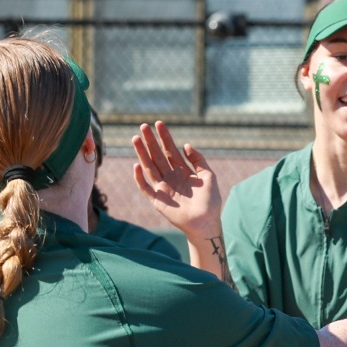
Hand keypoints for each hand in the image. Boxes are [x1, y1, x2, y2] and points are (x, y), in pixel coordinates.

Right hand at [131, 122, 223, 236]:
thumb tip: (186, 145)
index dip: (165, 137)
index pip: (171, 150)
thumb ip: (198, 160)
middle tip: (143, 126)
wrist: (206, 223)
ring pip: (149, 167)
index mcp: (182, 171)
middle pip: (158, 156)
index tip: (159, 123)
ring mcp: (163, 188)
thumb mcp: (209, 176)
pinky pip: (145, 188)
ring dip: (142, 154)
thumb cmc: (210, 201)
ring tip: (135, 139)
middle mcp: (171, 177)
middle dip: (151, 141)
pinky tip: (136, 166)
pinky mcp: (157, 200)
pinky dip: (140, 178)